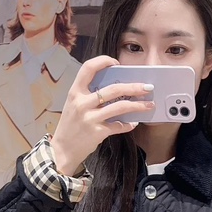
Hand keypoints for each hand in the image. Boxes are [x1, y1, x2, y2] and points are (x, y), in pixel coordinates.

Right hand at [50, 56, 156, 174]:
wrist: (61, 150)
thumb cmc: (70, 127)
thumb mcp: (73, 106)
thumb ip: (88, 95)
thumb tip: (115, 89)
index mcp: (75, 92)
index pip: (88, 68)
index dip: (103, 61)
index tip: (116, 63)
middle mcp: (81, 103)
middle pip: (113, 89)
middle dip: (134, 87)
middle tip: (147, 87)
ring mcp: (90, 118)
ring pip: (120, 107)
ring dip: (138, 105)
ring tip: (149, 104)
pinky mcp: (97, 132)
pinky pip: (118, 126)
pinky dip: (128, 124)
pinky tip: (133, 123)